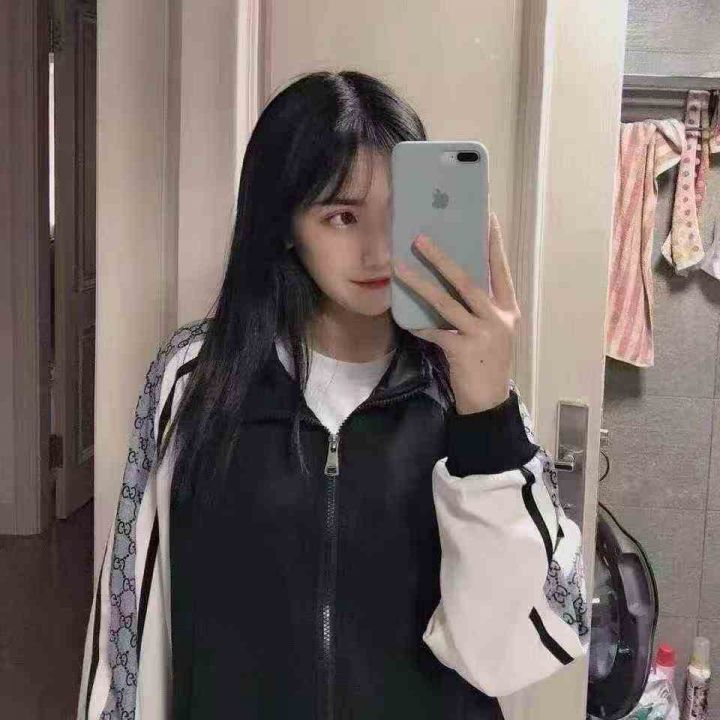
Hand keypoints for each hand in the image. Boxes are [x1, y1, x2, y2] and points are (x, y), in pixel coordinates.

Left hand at [392, 212, 519, 414]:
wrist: (489, 401)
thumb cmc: (487, 363)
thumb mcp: (493, 332)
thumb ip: (480, 308)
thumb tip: (453, 280)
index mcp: (508, 309)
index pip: (501, 269)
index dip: (494, 244)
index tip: (487, 218)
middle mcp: (498, 317)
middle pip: (467, 280)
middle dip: (441, 258)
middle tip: (420, 238)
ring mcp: (482, 333)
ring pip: (446, 301)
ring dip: (420, 282)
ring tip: (399, 267)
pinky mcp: (463, 350)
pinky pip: (435, 331)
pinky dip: (419, 325)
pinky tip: (405, 318)